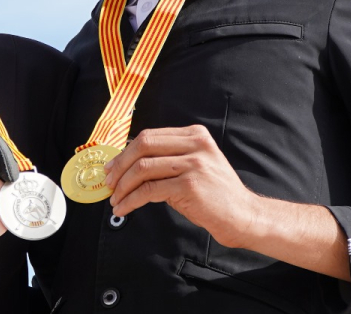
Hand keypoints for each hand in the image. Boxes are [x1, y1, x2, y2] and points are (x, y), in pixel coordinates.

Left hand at [104, 125, 260, 247]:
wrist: (242, 215)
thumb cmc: (214, 194)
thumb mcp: (195, 165)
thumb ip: (168, 159)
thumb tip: (128, 164)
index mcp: (195, 135)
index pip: (150, 136)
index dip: (125, 152)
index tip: (112, 167)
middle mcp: (195, 144)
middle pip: (143, 146)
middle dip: (120, 165)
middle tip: (108, 182)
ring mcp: (193, 164)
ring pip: (143, 168)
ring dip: (123, 186)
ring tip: (115, 199)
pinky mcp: (189, 186)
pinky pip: (149, 191)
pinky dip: (131, 200)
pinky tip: (124, 208)